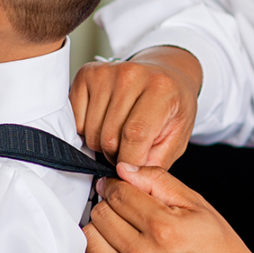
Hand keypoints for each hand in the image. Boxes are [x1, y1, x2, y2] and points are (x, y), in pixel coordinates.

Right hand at [70, 46, 201, 167]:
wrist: (166, 75)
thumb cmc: (172, 107)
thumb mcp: (177, 137)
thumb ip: (155, 162)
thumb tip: (128, 180)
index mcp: (161, 89)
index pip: (135, 135)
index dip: (129, 162)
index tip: (130, 172)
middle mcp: (132, 75)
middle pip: (109, 136)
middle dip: (116, 155)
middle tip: (129, 150)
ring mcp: (107, 72)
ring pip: (90, 131)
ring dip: (102, 144)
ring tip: (119, 135)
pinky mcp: (87, 74)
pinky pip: (76, 119)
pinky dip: (87, 129)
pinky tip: (105, 121)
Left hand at [83, 164, 253, 252]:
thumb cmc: (219, 250)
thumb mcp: (197, 204)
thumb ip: (158, 181)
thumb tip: (125, 170)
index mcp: (163, 228)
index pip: (117, 194)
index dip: (117, 184)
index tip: (122, 186)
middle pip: (100, 214)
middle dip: (109, 204)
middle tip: (125, 207)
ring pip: (89, 239)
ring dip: (100, 228)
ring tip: (120, 227)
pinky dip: (97, 252)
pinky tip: (116, 247)